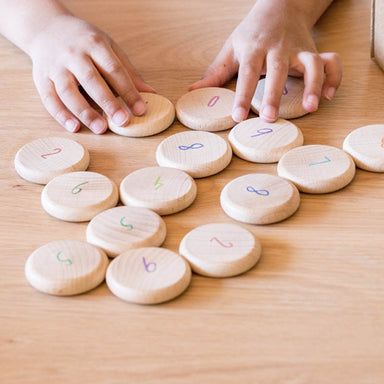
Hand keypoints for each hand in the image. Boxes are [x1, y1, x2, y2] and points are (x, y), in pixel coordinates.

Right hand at [29, 14, 154, 133]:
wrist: (46, 28)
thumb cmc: (85, 42)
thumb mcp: (109, 49)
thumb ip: (128, 73)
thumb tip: (151, 94)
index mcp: (95, 44)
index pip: (114, 70)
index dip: (128, 91)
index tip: (141, 109)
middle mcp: (73, 54)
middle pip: (92, 80)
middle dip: (108, 102)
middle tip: (123, 122)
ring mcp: (55, 66)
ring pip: (68, 91)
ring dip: (85, 112)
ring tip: (101, 129)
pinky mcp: (41, 78)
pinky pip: (49, 98)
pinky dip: (61, 115)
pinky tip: (74, 127)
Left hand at [190, 0, 341, 122]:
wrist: (279, 6)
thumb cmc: (251, 33)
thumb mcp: (231, 49)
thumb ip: (215, 72)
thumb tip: (192, 92)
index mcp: (253, 49)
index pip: (246, 74)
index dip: (242, 96)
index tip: (238, 117)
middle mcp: (277, 48)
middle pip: (277, 70)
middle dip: (274, 94)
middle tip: (270, 117)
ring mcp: (298, 49)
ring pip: (310, 64)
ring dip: (312, 85)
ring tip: (311, 108)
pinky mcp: (314, 50)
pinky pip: (330, 61)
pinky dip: (334, 77)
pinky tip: (329, 96)